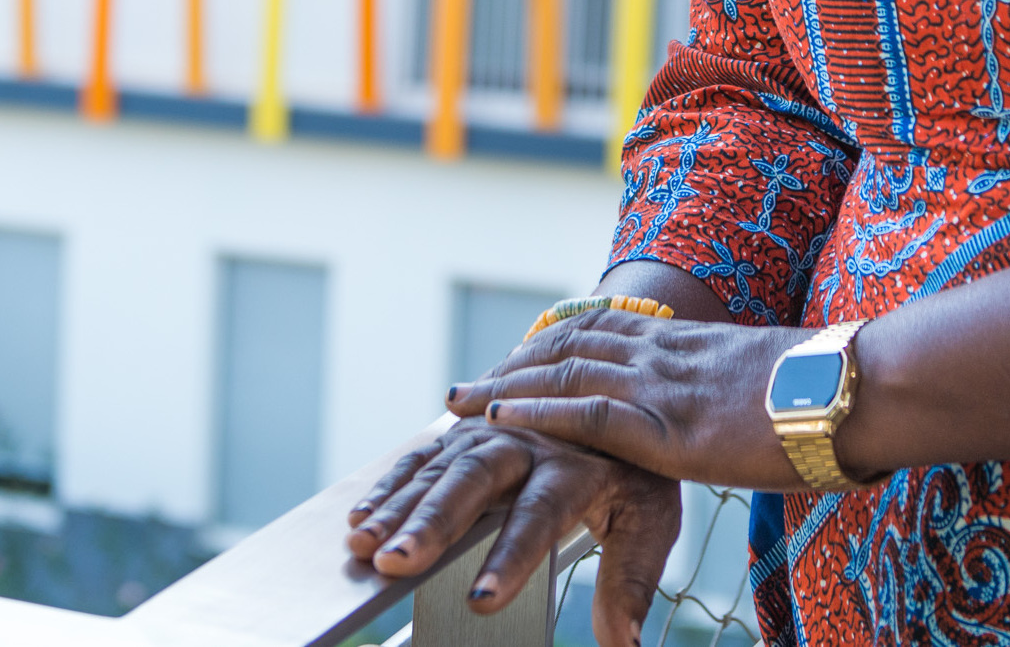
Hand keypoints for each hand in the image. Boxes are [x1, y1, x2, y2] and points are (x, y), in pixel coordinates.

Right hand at [346, 418, 680, 646]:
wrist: (614, 389)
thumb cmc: (631, 467)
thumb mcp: (649, 517)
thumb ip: (631, 580)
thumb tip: (625, 646)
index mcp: (575, 465)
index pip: (541, 514)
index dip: (512, 557)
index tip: (483, 602)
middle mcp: (527, 441)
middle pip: (476, 479)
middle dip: (434, 522)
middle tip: (397, 563)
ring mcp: (491, 430)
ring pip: (440, 466)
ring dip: (399, 506)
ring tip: (364, 545)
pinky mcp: (464, 429)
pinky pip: (421, 455)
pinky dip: (389, 485)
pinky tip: (360, 517)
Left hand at [448, 308, 812, 489]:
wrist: (856, 389)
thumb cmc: (834, 396)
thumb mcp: (774, 387)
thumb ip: (744, 394)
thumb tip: (752, 410)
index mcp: (693, 343)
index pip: (606, 331)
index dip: (554, 343)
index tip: (516, 357)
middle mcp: (669, 354)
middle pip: (573, 347)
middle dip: (514, 366)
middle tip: (467, 385)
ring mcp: (666, 387)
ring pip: (567, 372)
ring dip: (507, 386)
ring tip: (461, 402)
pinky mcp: (669, 428)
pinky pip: (590, 413)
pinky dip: (539, 413)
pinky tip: (503, 420)